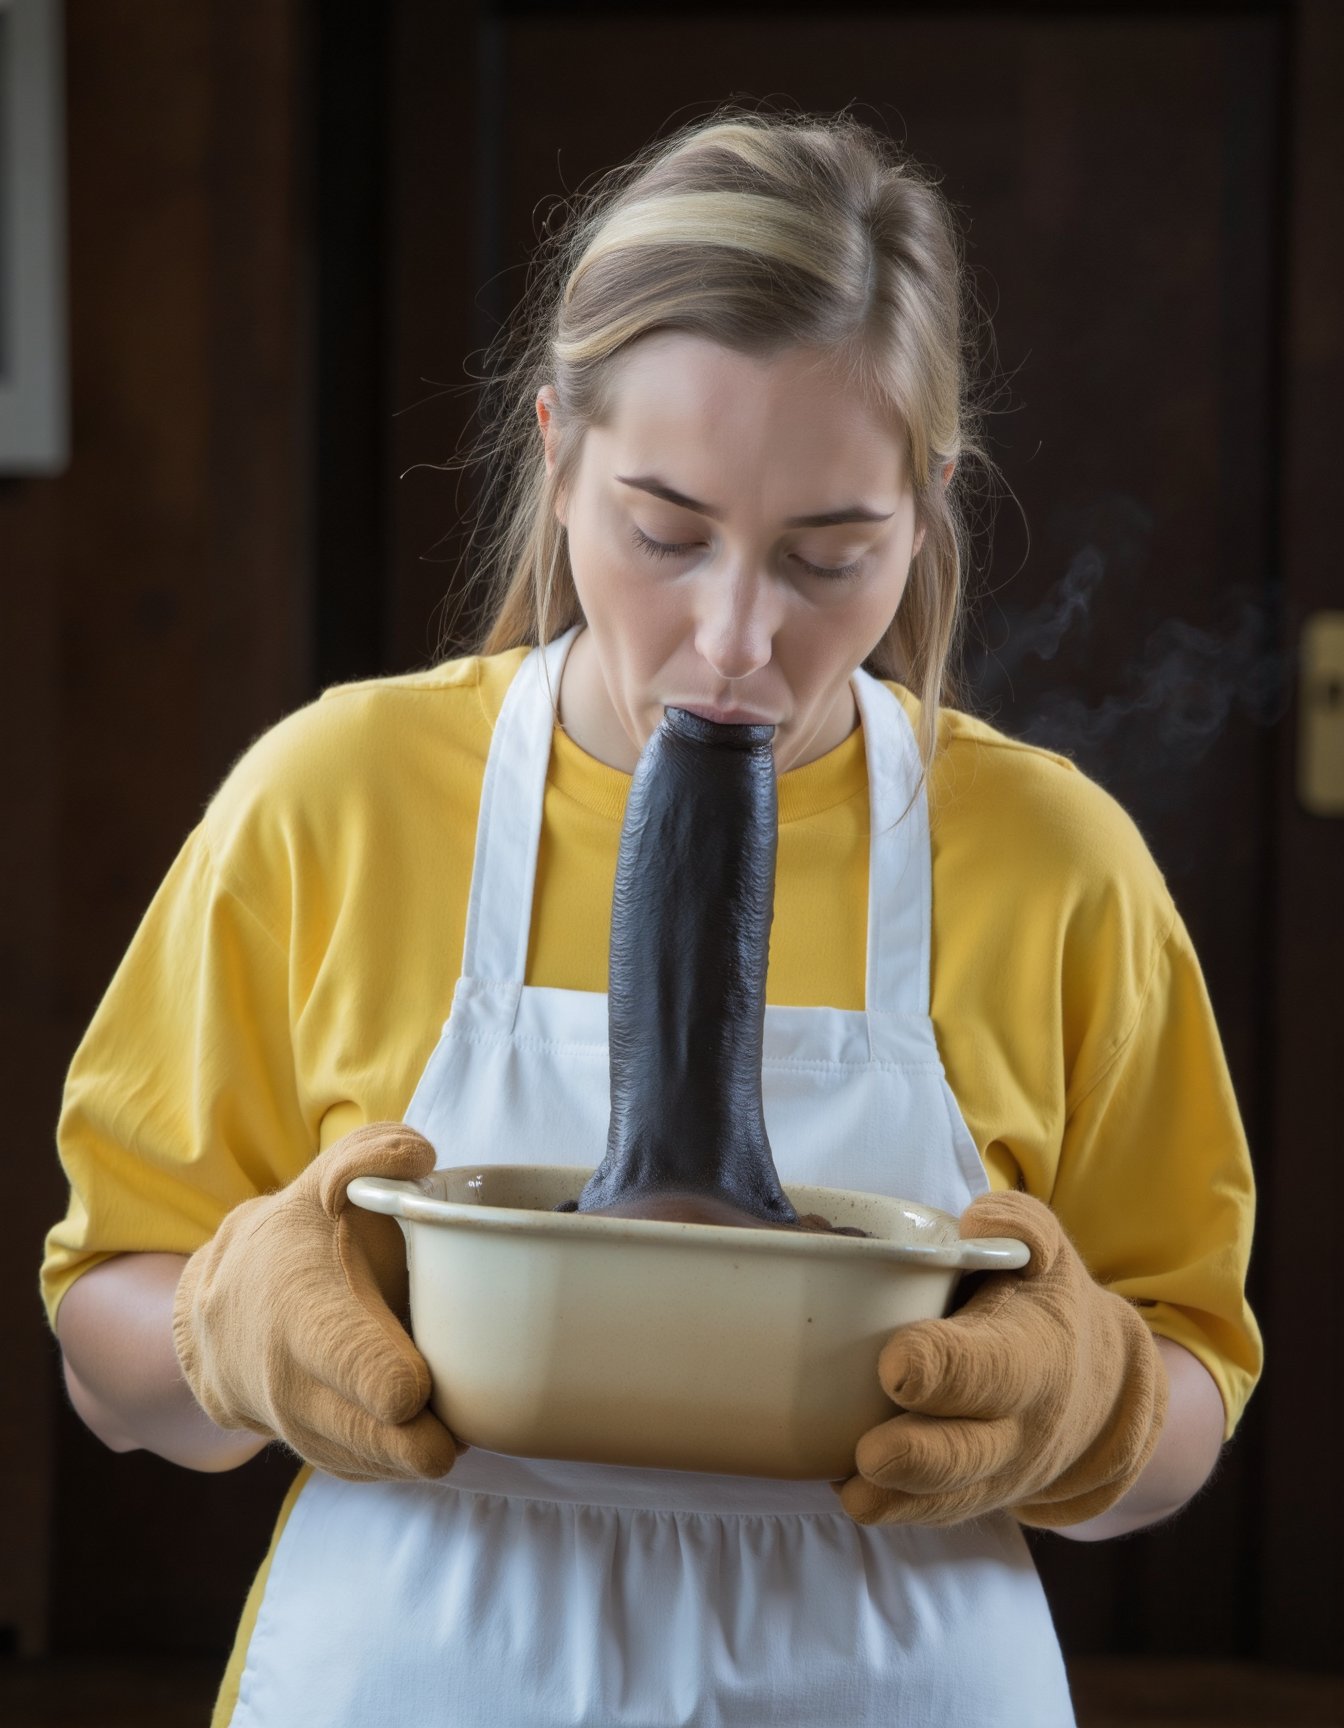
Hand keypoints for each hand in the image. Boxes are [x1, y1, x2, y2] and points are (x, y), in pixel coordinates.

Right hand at [172, 1123, 458, 1481]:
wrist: (218, 1314)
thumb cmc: (291, 1243)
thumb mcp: (321, 1185)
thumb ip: (371, 1156)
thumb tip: (419, 1157)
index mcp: (311, 1319)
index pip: (384, 1386)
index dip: (422, 1385)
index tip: (436, 1369)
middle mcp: (301, 1390)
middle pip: (401, 1446)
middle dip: (444, 1427)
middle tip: (468, 1386)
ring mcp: (309, 1433)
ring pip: (394, 1466)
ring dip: (430, 1438)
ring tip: (445, 1388)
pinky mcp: (322, 1457)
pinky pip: (380, 1473)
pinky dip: (407, 1450)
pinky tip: (421, 1410)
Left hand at [838, 1191, 1167, 1527]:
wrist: (1095, 1388)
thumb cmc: (1044, 1302)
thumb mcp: (1047, 1251)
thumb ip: (1020, 1225)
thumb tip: (979, 1218)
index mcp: (1033, 1354)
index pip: (989, 1367)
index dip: (941, 1368)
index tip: (896, 1364)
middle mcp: (1018, 1425)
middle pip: (966, 1453)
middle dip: (916, 1455)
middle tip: (868, 1450)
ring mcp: (994, 1472)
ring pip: (944, 1498)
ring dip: (895, 1496)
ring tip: (851, 1482)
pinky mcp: (968, 1496)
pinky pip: (928, 1515)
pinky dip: (887, 1508)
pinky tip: (843, 1485)